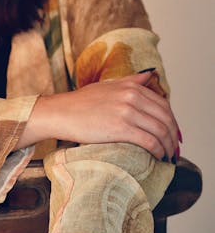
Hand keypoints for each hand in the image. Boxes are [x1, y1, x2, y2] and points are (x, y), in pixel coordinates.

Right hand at [18, 71, 178, 160]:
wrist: (60, 113)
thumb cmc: (81, 103)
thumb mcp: (107, 86)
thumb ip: (130, 81)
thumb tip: (149, 75)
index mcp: (131, 87)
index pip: (163, 105)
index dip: (171, 121)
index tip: (171, 133)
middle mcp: (132, 97)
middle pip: (165, 118)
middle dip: (173, 135)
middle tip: (173, 148)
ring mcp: (127, 112)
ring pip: (160, 130)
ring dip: (168, 146)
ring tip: (166, 155)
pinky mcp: (121, 128)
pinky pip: (149, 141)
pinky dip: (158, 150)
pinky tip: (157, 156)